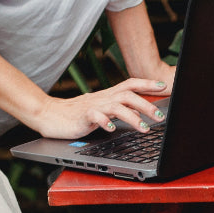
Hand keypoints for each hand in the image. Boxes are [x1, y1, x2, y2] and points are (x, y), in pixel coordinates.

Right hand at [28, 73, 174, 138]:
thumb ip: (121, 111)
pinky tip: (112, 129)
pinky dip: (105, 122)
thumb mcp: (103, 111)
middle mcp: (103, 98)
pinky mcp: (82, 116)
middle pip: (128, 95)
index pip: (130, 84)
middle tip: (160, 117)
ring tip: (143, 128)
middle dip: (146, 105)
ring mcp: (93, 106)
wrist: (50, 115)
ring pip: (116, 106)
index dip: (147, 83)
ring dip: (132, 117)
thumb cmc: (77, 114)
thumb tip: (139, 113)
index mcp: (108, 95)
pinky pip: (95, 116)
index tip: (164, 85)